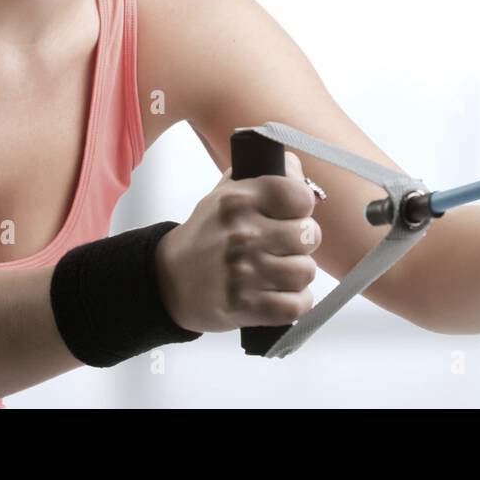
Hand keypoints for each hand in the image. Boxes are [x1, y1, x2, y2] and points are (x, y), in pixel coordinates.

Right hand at [155, 152, 321, 333]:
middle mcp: (240, 234)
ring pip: (305, 272)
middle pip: (309, 235)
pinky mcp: (244, 306)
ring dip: (297, 274)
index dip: (302, 206)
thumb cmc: (208, 233)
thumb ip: (267, 174)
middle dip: (302, 242)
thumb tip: (301, 173)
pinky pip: (296, 305)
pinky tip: (280, 294)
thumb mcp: (228, 192)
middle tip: (286, 245)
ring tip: (280, 270)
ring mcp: (242, 272)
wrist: (170, 280)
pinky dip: (295, 302)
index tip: (291, 213)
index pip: (299, 195)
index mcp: (237, 200)